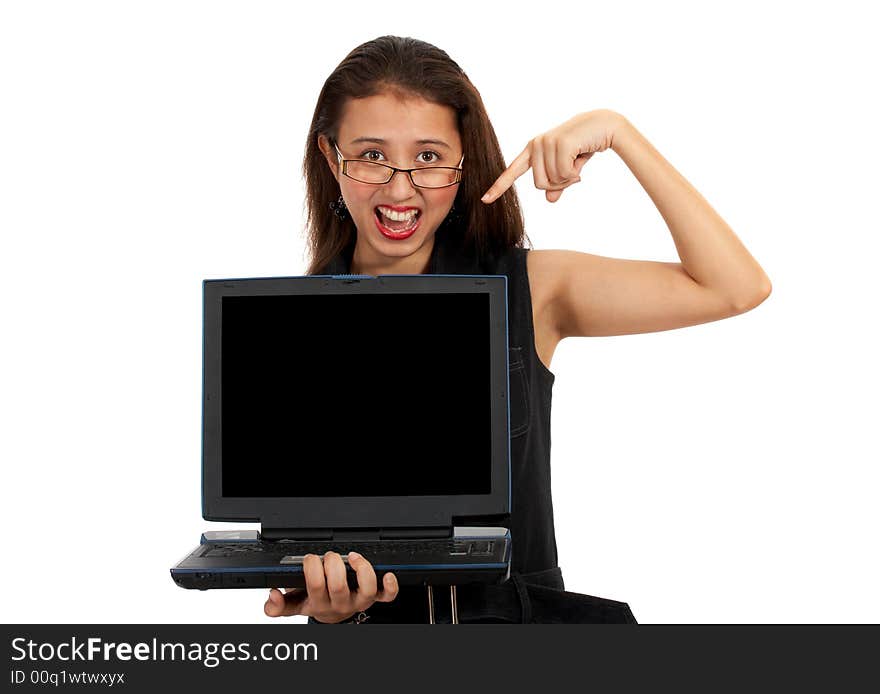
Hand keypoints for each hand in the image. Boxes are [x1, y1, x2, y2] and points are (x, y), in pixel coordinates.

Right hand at [263, 551, 398, 622]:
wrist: (332, 618)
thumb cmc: (315, 604)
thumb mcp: (295, 606)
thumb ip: (278, 605)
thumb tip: (272, 596)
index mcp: (319, 604)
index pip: (315, 586)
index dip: (312, 567)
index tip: (309, 559)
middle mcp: (340, 604)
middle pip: (338, 585)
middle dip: (332, 564)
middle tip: (328, 557)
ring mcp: (358, 602)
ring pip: (365, 589)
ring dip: (360, 569)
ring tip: (353, 557)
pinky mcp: (372, 599)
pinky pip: (385, 596)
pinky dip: (389, 585)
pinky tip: (387, 575)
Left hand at [481, 109, 622, 203]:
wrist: (605, 126)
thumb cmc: (584, 146)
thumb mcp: (569, 168)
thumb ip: (557, 183)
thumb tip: (549, 199)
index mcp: (533, 150)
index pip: (512, 171)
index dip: (498, 186)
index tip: (485, 200)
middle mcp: (536, 145)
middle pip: (539, 185)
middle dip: (559, 184)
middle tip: (573, 171)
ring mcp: (546, 142)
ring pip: (552, 180)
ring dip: (569, 179)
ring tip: (578, 161)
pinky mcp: (559, 143)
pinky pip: (564, 174)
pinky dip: (575, 174)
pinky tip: (582, 158)